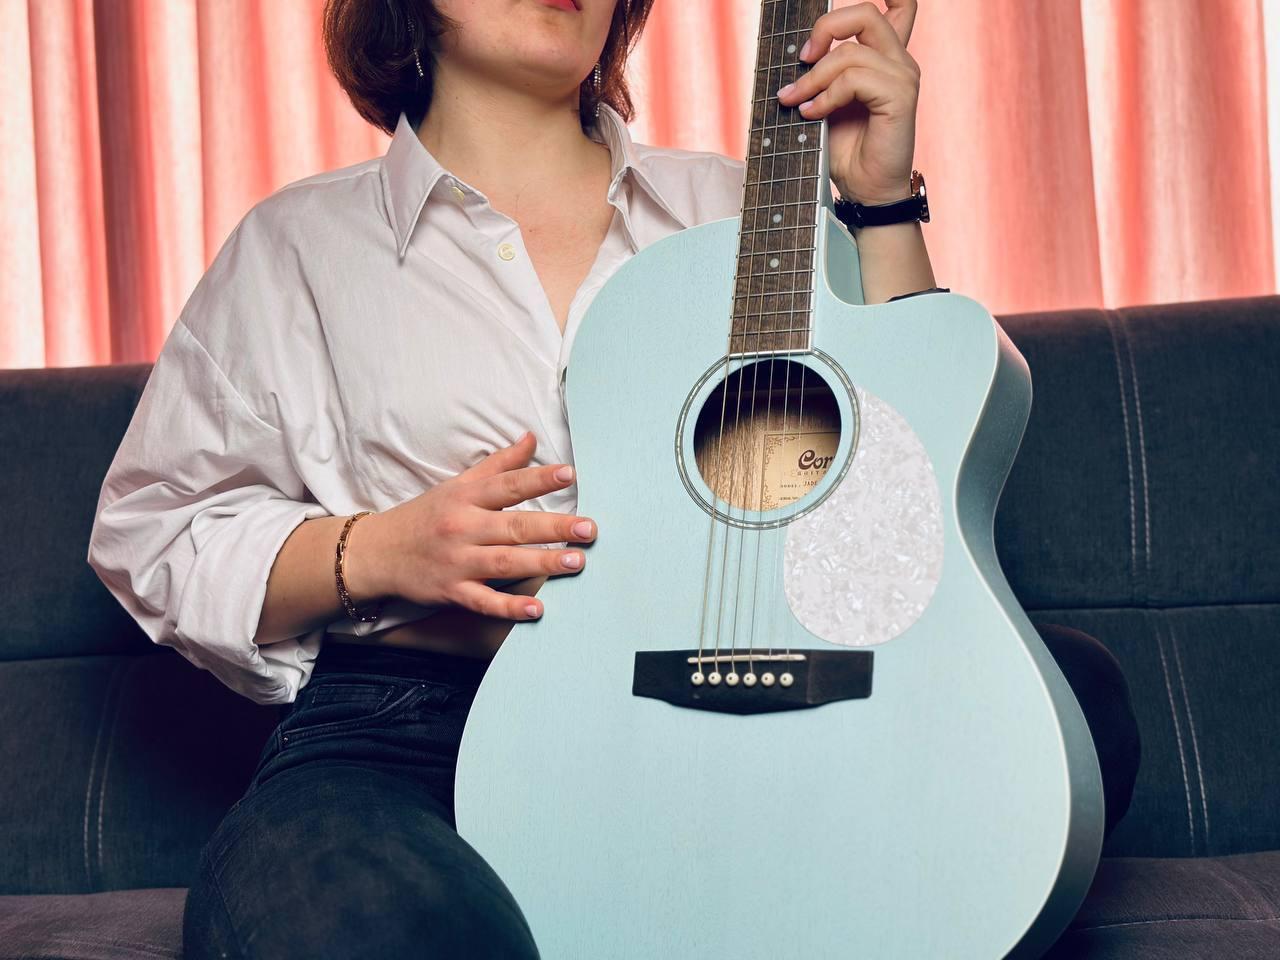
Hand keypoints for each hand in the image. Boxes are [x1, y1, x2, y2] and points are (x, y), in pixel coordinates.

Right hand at [357, 431, 594, 619]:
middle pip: (513, 526)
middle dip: (553, 527)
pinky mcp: (451, 591)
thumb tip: (532, 439)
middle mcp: (462, 527)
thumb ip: (498, 465)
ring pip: (504, 562)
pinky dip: (509, 607)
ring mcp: (457, 562)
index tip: (569, 474)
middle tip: (587, 529)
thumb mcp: (458, 485)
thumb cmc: (425, 516)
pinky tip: (537, 609)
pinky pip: (484, 601)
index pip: (508, 485)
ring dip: (542, 563)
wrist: (377, 553)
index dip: (538, 478)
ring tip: (576, 562)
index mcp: (466, 498)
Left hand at [776, 1, 920, 204]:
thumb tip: (794, 55)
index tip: (832, 2)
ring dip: (813, 77)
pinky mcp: (900, 97)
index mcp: (885, 57)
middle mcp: (898, 61)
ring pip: (851, 51)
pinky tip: (812, 113)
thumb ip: (820, 72)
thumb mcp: (825, 101)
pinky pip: (854, 79)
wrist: (865, 190)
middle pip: (865, 13)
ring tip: (796, 102)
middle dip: (824, 29)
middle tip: (802, 59)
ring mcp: (902, 77)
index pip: (899, 4)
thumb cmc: (845, 150)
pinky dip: (825, 96)